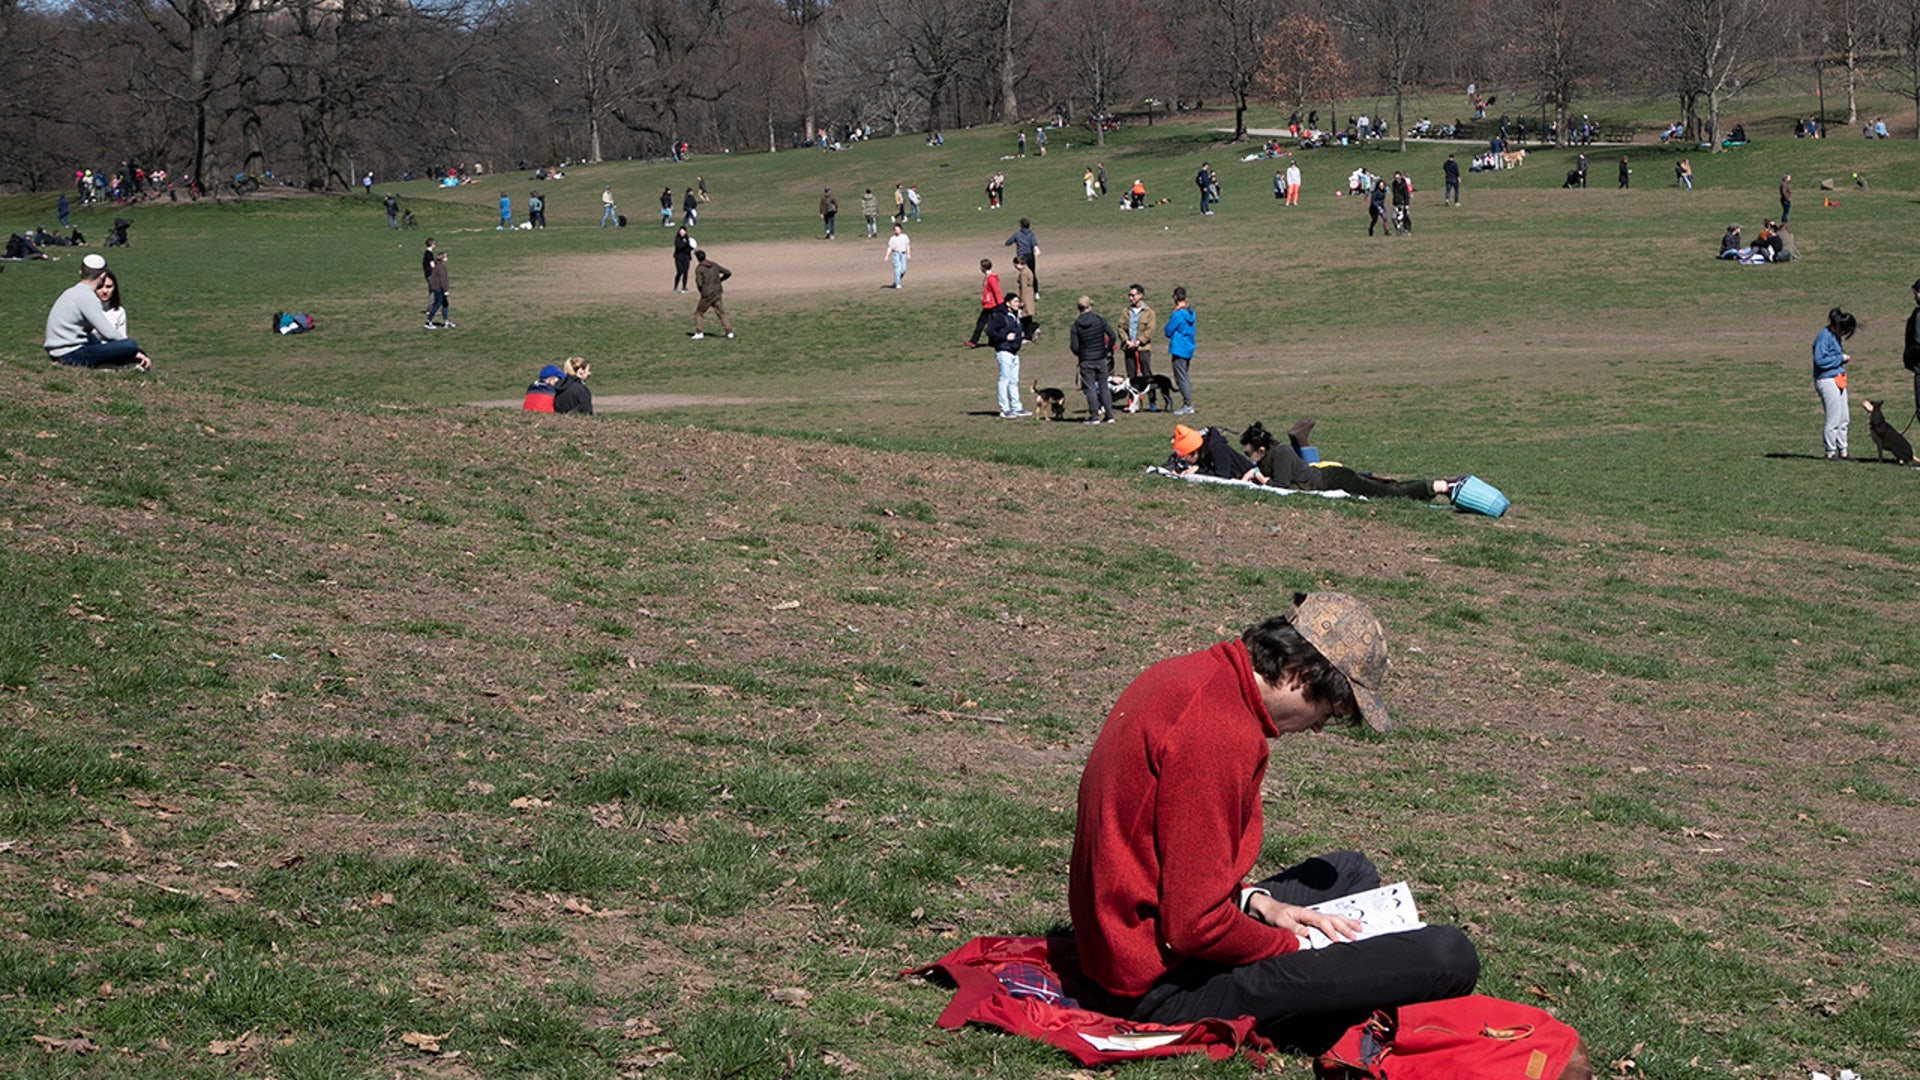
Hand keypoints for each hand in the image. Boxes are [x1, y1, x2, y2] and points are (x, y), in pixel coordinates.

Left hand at [1246, 894, 1362, 946]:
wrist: (1268, 908)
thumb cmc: (1274, 914)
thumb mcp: (1281, 922)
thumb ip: (1294, 928)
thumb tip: (1307, 935)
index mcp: (1305, 913)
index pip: (1322, 922)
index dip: (1330, 931)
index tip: (1337, 941)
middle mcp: (1312, 913)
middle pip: (1332, 918)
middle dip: (1344, 927)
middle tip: (1355, 936)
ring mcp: (1314, 915)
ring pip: (1335, 917)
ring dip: (1347, 922)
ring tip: (1360, 928)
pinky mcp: (1314, 919)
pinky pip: (1331, 920)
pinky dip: (1343, 922)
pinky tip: (1350, 924)